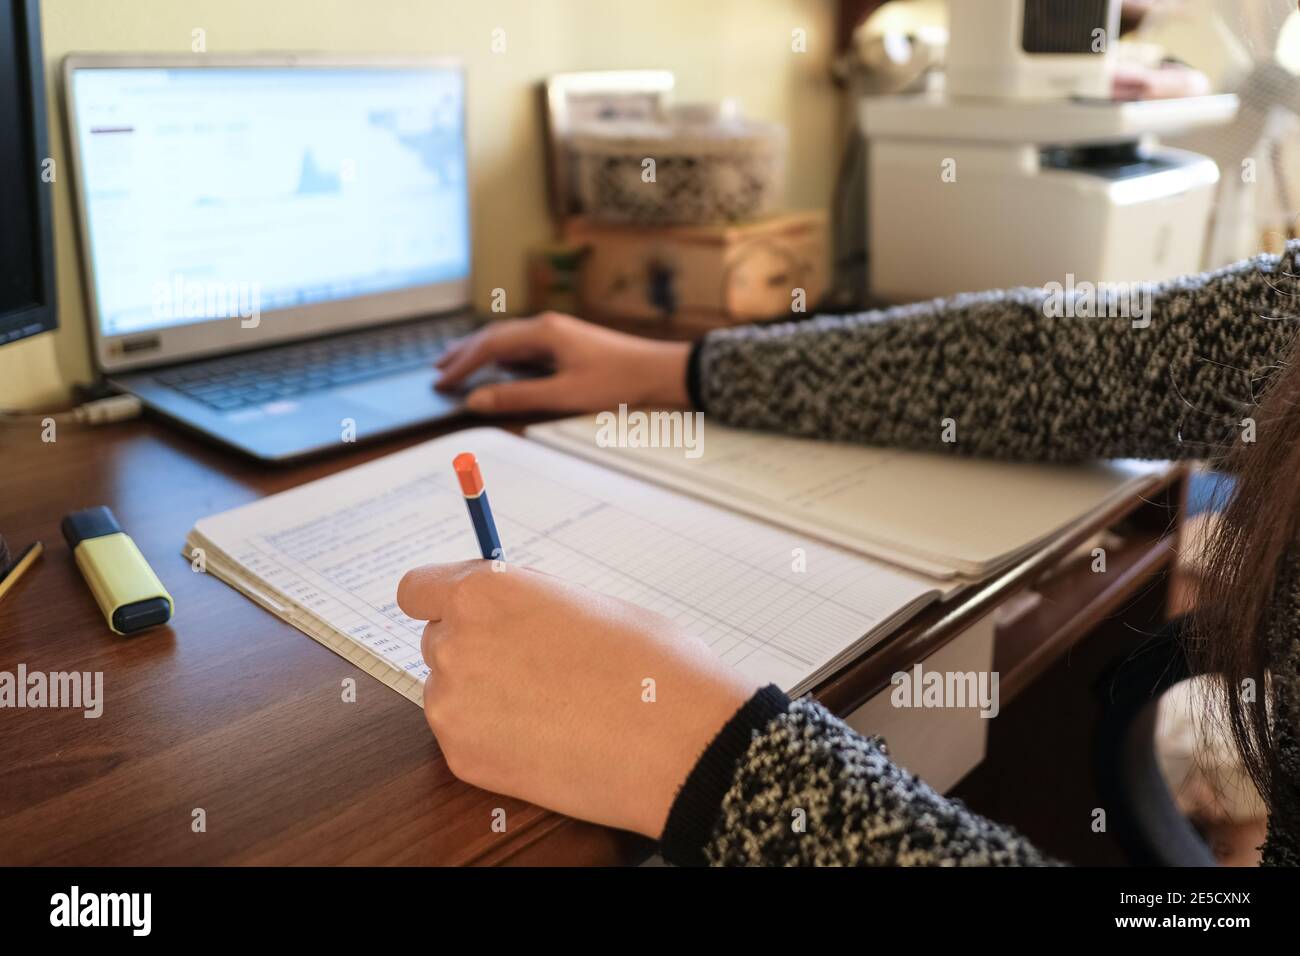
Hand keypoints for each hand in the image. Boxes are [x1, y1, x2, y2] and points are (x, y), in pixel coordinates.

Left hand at [396, 561, 761, 836]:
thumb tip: (513, 613)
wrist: (676, 742)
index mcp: (484, 593)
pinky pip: (465, 738)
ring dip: (483, 697)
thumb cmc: (649, 663)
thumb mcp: (590, 604)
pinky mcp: (463, 759)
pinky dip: (495, 740)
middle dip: (473, 651)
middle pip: (437, 642)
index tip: (463, 614)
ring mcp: (453, 706)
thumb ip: (531, 603)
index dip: (442, 602)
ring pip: (450, 693)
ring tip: (550, 708)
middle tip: (531, 668)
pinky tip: (547, 739)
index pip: (417, 590)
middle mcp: (455, 644)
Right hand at [435, 312, 691, 414]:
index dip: (462, 364)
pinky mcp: (568, 344)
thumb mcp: (564, 395)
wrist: (659, 371)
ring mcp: (558, 333)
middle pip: (494, 336)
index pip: (489, 345)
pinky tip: (500, 365)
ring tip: (460, 363)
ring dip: (482, 351)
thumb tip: (477, 400)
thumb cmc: (618, 381)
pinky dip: (503, 356)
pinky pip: (524, 346)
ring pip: (509, 339)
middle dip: (464, 352)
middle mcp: (547, 327)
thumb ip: (518, 397)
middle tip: (439, 368)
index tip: (441, 382)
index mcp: (543, 332)